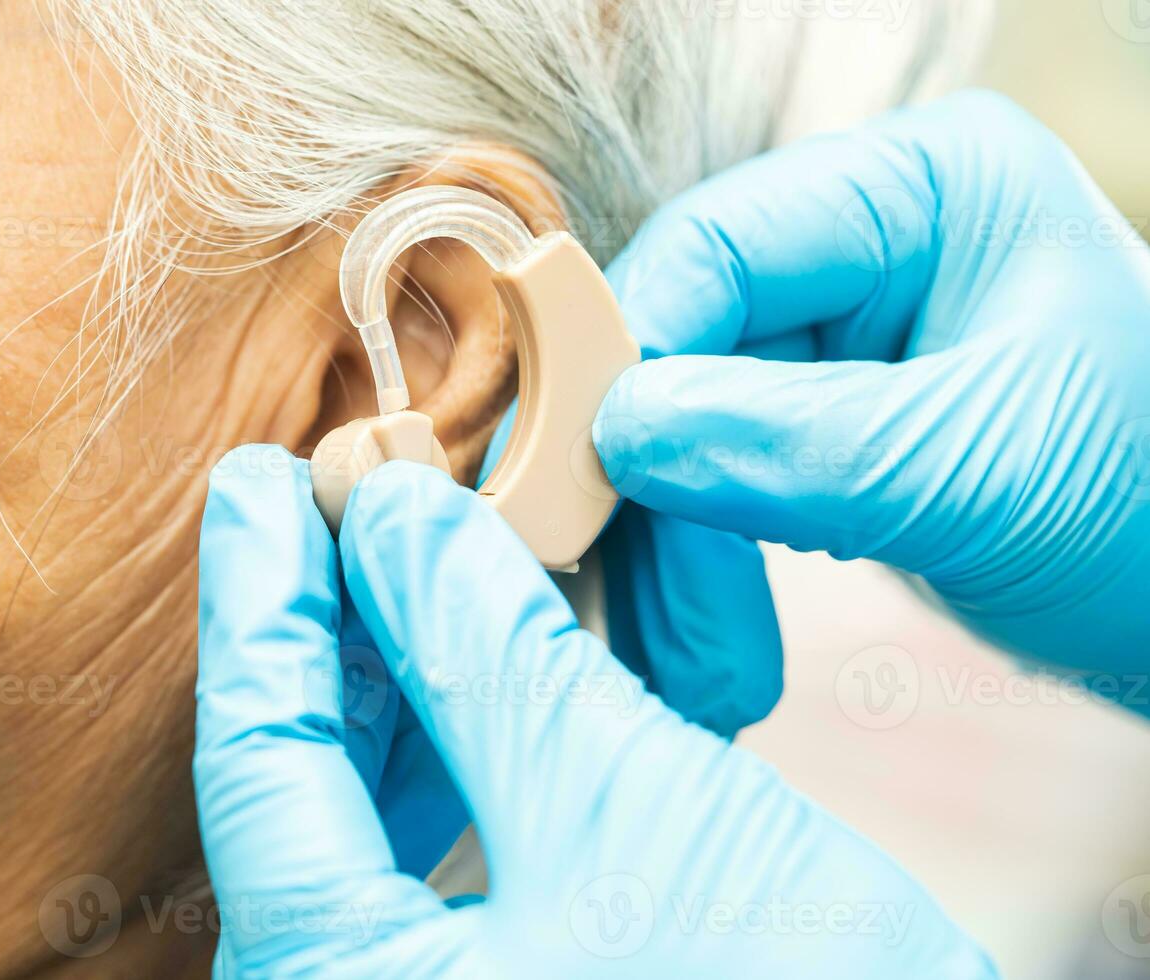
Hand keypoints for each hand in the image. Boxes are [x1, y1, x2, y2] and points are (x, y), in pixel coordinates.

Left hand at [194, 446, 994, 977]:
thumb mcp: (626, 804)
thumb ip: (488, 657)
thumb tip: (397, 521)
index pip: (256, 761)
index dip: (257, 601)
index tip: (257, 484)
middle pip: (297, 786)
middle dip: (326, 628)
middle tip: (336, 497)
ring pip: (364, 816)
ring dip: (393, 676)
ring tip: (407, 554)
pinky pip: (435, 852)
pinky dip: (454, 745)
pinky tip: (479, 658)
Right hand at [596, 90, 1149, 701]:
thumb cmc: (1148, 513)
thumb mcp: (973, 471)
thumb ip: (787, 444)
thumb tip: (615, 434)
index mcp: (922, 190)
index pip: (717, 245)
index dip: (633, 356)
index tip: (587, 477)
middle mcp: (865, 242)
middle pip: (687, 343)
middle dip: (660, 491)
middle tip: (652, 617)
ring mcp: (842, 334)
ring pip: (686, 424)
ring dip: (675, 551)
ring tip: (701, 667)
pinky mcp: (824, 417)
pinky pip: (718, 474)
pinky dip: (703, 563)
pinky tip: (717, 644)